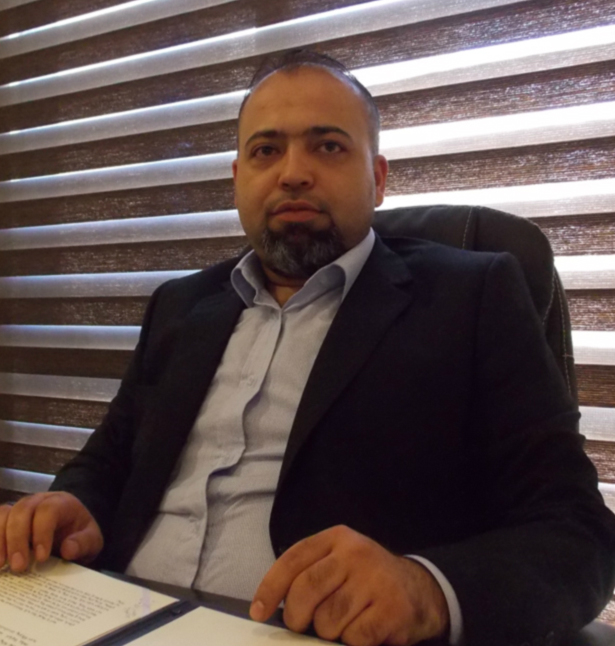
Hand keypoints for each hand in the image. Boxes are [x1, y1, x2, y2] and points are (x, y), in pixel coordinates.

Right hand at [0, 492, 103, 571]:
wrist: (72, 530)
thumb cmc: (80, 534)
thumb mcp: (92, 540)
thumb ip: (84, 543)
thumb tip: (68, 550)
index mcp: (61, 503)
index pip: (48, 510)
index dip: (42, 532)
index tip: (42, 558)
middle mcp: (38, 501)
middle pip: (22, 510)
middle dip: (17, 539)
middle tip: (19, 567)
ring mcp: (21, 508)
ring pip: (4, 514)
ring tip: (1, 565)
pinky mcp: (8, 519)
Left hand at [250, 525, 448, 645]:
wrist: (421, 590)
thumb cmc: (368, 580)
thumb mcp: (340, 563)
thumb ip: (310, 574)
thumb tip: (271, 608)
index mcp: (337, 538)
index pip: (293, 560)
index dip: (270, 587)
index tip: (259, 611)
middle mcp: (356, 553)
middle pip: (306, 590)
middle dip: (297, 616)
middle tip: (303, 625)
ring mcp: (375, 579)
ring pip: (328, 620)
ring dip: (329, 632)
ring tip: (344, 624)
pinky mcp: (392, 609)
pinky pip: (354, 638)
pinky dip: (353, 642)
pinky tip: (364, 631)